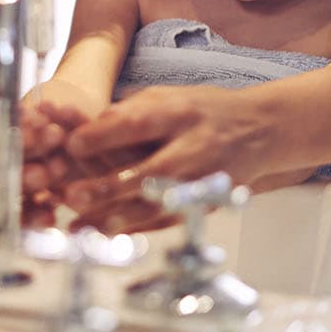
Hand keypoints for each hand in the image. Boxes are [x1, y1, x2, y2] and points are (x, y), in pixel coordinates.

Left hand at [50, 84, 283, 232]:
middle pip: (149, 171)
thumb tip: (87, 126)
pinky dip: (136, 230)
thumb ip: (130, 111)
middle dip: (109, 187)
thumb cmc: (203, 110)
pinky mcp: (206, 204)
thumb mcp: (169, 95)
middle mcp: (194, 148)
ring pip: (159, 204)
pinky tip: (106, 236)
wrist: (260, 130)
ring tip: (82, 228)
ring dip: (118, 218)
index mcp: (180, 114)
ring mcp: (203, 181)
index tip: (70, 144)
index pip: (138, 124)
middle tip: (71, 196)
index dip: (104, 135)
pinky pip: (168, 221)